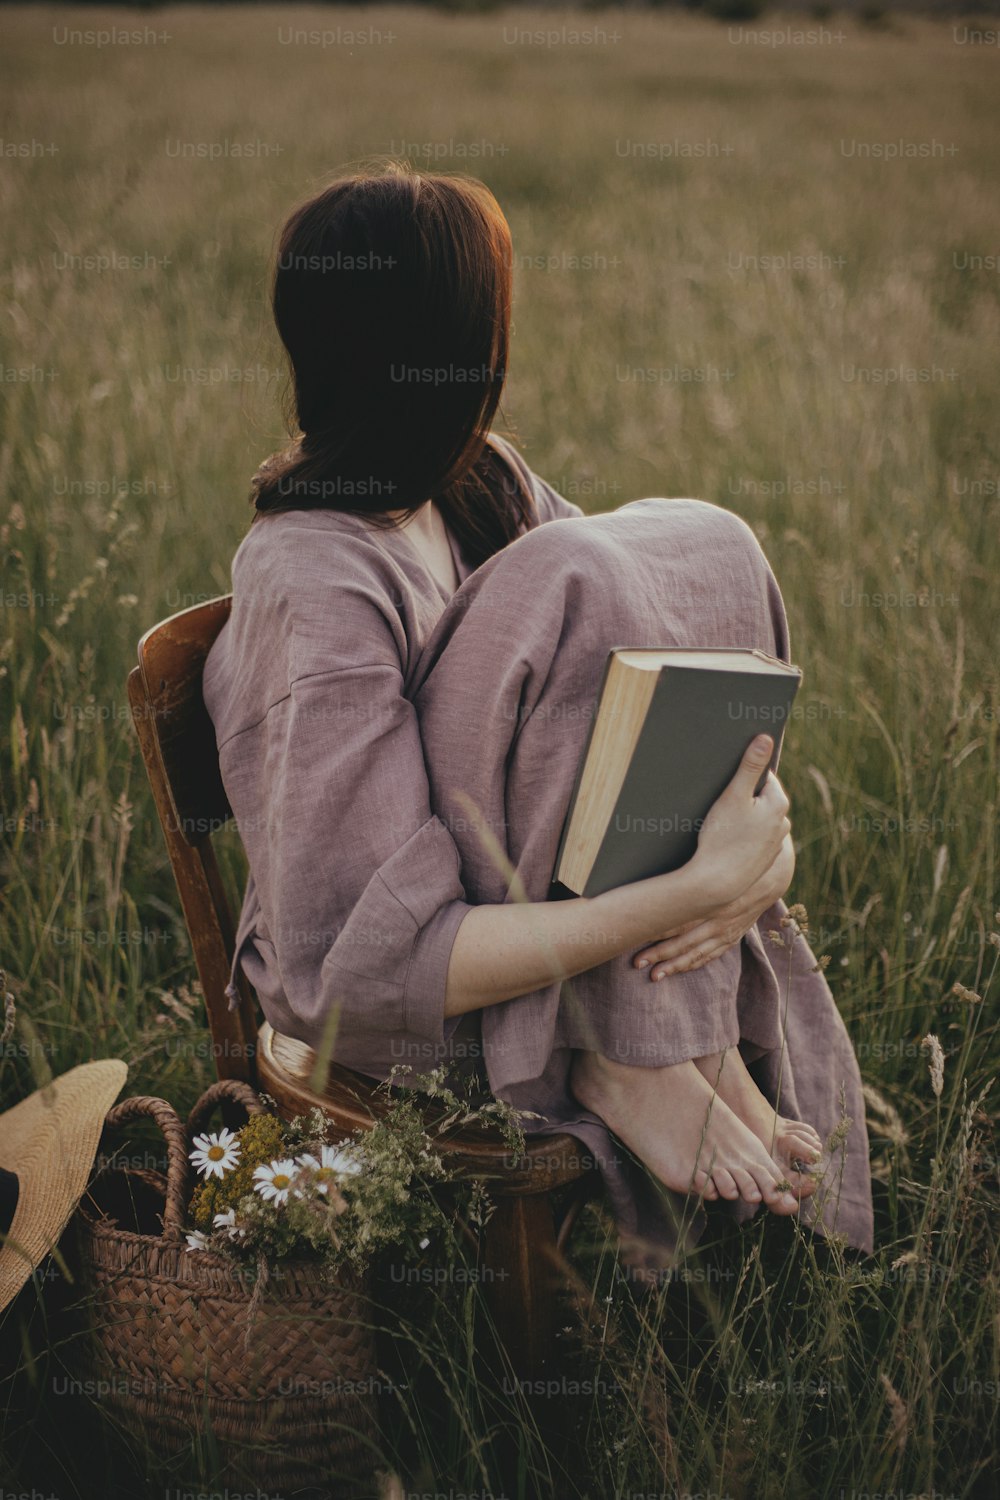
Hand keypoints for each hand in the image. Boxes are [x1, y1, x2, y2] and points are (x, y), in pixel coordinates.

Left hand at [632, 833, 794, 979]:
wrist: (772, 869)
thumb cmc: (735, 857)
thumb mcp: (714, 855)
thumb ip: (690, 863)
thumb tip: (659, 858)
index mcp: (714, 898)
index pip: (681, 917)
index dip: (658, 929)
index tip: (636, 937)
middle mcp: (721, 918)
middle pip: (686, 939)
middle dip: (660, 953)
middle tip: (637, 962)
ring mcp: (729, 929)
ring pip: (699, 952)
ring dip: (675, 965)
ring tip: (654, 976)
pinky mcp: (735, 934)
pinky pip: (712, 953)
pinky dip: (694, 963)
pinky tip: (677, 970)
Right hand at [686, 733, 790, 909]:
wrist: (718, 882)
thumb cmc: (723, 836)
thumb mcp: (734, 794)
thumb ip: (750, 765)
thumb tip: (765, 738)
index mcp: (778, 802)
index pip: (764, 776)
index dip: (743, 777)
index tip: (726, 784)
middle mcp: (782, 822)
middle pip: (760, 798)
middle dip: (743, 797)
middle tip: (720, 805)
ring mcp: (774, 843)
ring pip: (757, 820)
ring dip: (742, 818)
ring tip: (720, 826)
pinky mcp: (764, 859)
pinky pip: (752, 839)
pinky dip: (741, 837)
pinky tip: (724, 843)